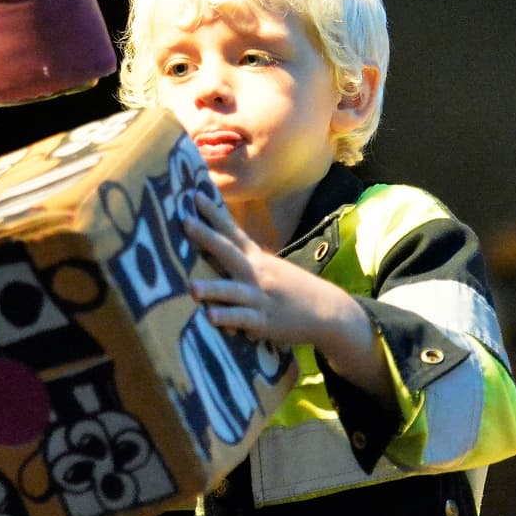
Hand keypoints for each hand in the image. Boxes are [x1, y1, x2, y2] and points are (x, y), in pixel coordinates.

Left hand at [183, 193, 391, 404]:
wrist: (330, 311)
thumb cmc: (293, 289)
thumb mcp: (269, 268)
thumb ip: (243, 259)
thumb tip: (216, 247)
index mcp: (255, 259)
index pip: (231, 231)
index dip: (213, 214)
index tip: (195, 194)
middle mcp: (255, 273)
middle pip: (228, 251)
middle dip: (206, 236)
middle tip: (185, 221)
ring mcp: (259, 297)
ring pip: (231, 291)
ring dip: (212, 289)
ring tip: (191, 287)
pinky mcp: (263, 321)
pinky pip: (242, 319)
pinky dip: (227, 318)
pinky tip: (210, 317)